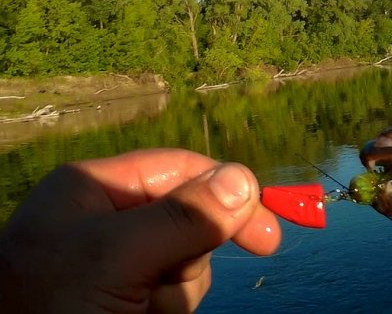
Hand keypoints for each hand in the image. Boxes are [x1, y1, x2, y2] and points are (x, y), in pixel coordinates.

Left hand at [0, 149, 281, 312]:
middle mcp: (107, 220)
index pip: (179, 169)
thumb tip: (244, 181)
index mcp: (95, 189)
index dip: (228, 193)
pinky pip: (174, 297)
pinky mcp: (126, 298)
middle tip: (166, 288)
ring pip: (188, 266)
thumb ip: (182, 217)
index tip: (267, 233)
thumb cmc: (47, 308)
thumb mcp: (115, 256)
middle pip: (190, 220)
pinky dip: (165, 312)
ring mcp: (117, 264)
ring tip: (133, 311)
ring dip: (174, 294)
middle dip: (187, 258)